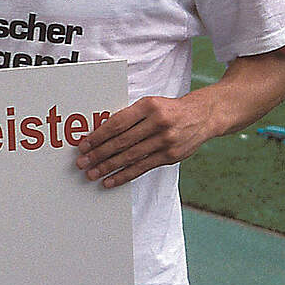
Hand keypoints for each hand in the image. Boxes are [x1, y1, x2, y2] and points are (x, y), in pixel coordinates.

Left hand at [76, 94, 214, 187]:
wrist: (202, 116)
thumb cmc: (169, 109)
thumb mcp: (149, 104)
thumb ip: (129, 117)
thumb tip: (100, 133)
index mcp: (148, 106)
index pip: (118, 124)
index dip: (99, 136)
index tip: (84, 145)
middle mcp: (157, 123)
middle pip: (122, 142)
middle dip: (99, 154)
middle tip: (83, 162)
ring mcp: (165, 141)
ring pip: (130, 157)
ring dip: (108, 167)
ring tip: (92, 174)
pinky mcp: (170, 156)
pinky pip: (142, 168)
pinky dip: (124, 175)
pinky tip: (110, 180)